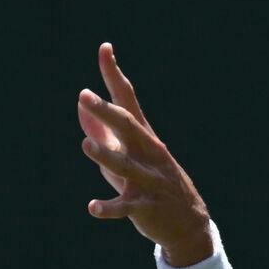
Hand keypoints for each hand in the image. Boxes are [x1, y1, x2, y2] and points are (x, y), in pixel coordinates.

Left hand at [77, 43, 212, 265]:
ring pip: (125, 165)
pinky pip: (124, 207)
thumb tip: (81, 106)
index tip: (104, 48)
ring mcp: (148, 180)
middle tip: (84, 95)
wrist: (187, 221)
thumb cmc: (149, 182)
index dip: (113, 75)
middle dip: (106, 111)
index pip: (127, 99)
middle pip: (127, 126)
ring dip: (105, 155)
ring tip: (86, 144)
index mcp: (142, 136)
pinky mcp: (144, 207)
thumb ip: (102, 131)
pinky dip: (108, 208)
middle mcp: (147, 153)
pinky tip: (91, 207)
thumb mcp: (126, 154)